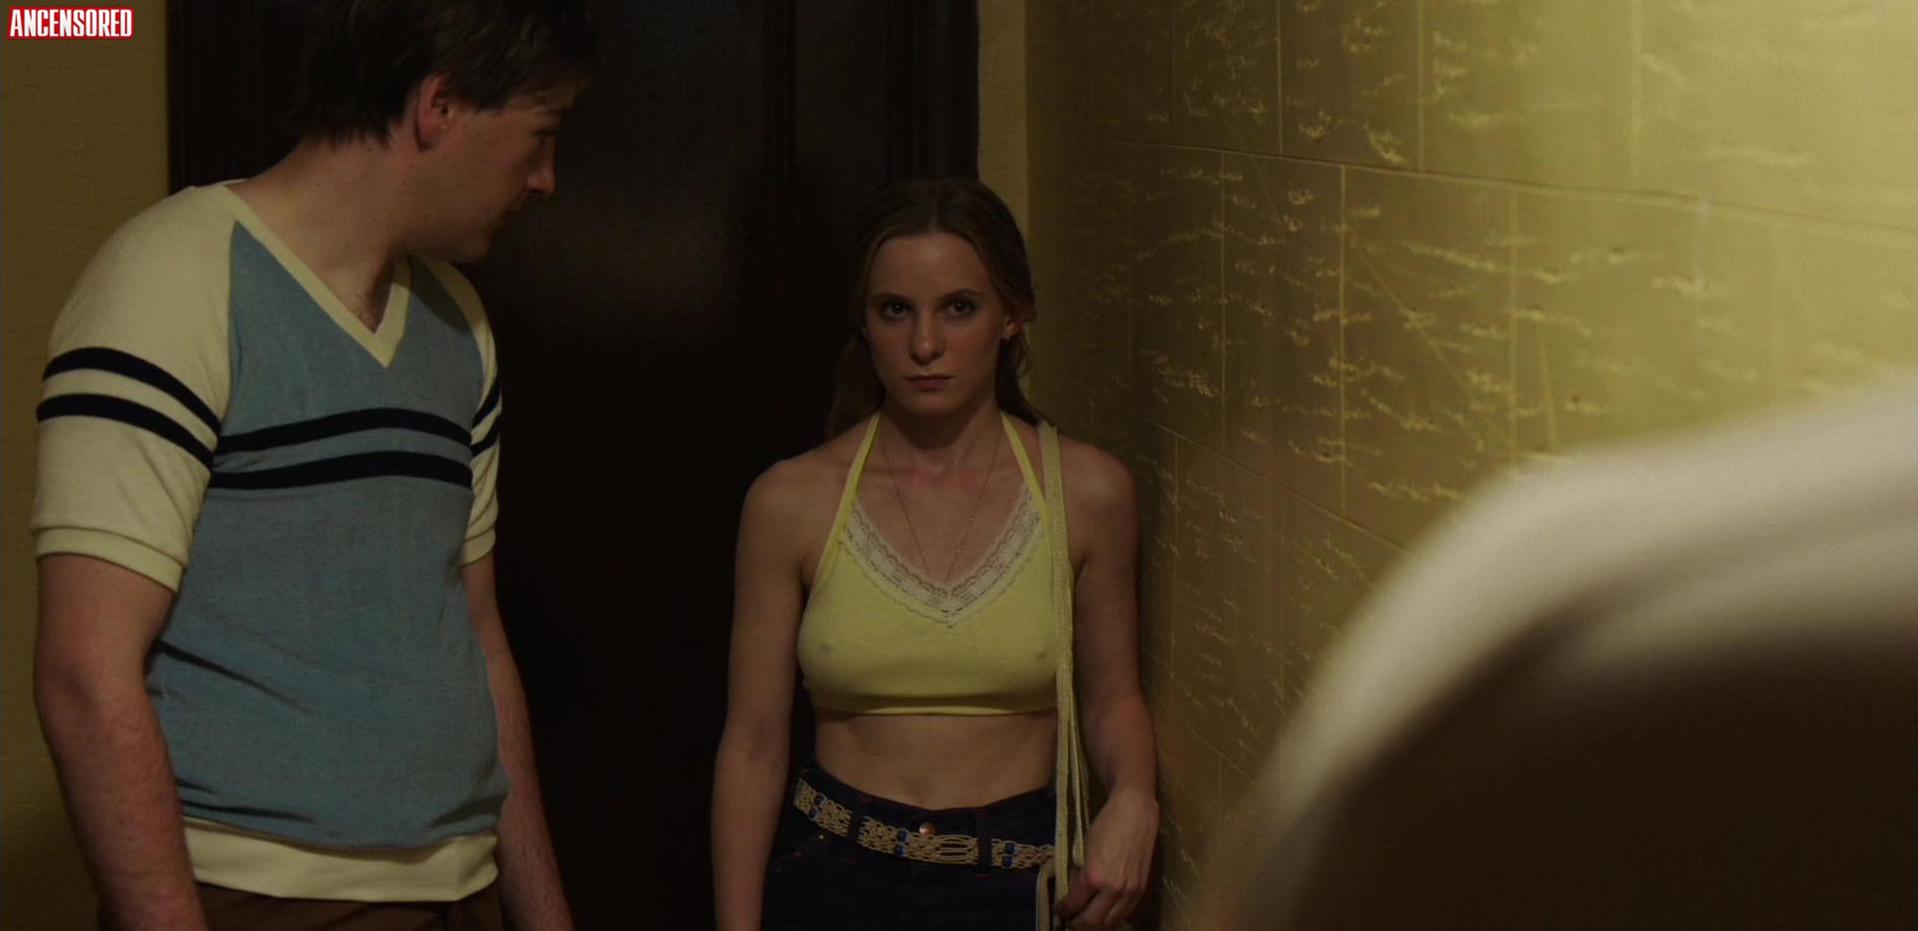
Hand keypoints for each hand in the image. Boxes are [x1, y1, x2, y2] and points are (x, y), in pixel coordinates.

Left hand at [1059, 788, 1157, 929]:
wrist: (1134, 812)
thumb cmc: (1106, 825)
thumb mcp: (1083, 849)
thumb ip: (1079, 875)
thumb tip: (1072, 892)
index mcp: (1093, 877)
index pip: (1074, 905)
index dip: (1064, 910)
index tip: (1059, 910)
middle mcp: (1113, 889)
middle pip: (1092, 921)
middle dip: (1078, 923)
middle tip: (1070, 920)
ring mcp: (1129, 891)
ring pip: (1110, 921)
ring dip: (1096, 924)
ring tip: (1086, 920)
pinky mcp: (1141, 889)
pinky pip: (1125, 912)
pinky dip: (1112, 917)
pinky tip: (1104, 913)